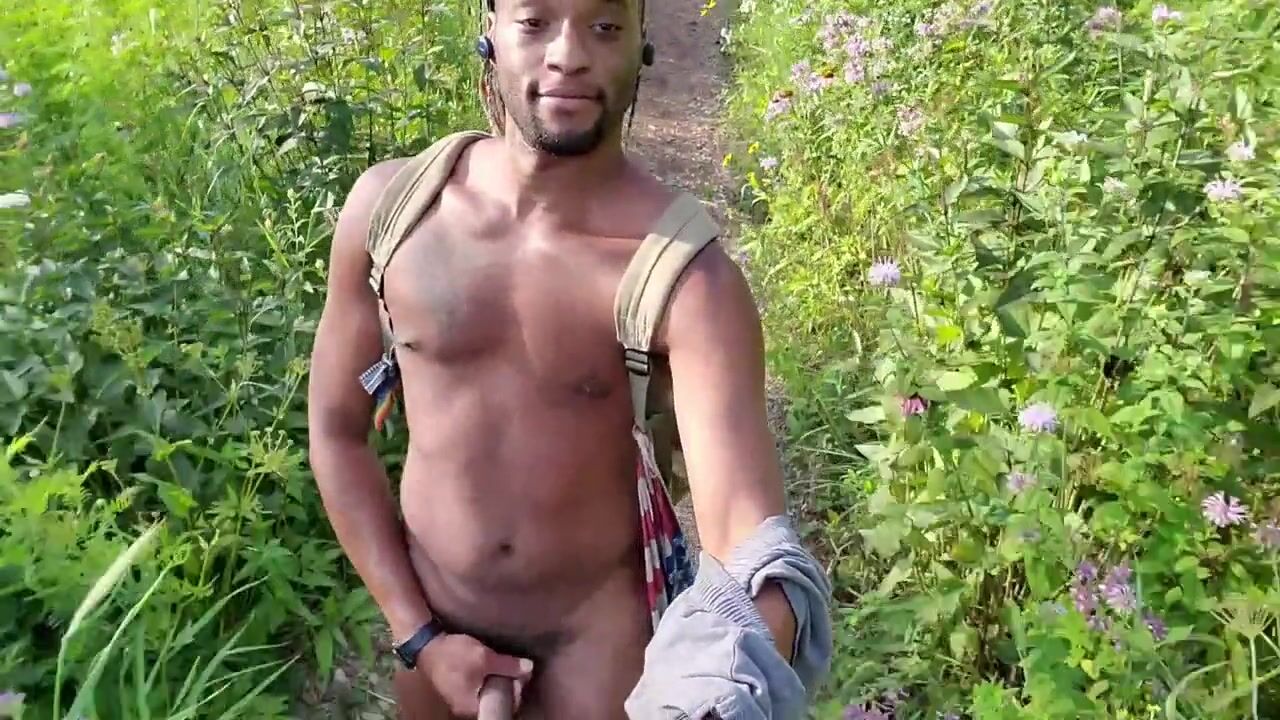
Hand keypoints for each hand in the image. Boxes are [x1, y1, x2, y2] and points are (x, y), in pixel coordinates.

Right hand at [419, 633, 533, 716]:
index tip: (521, 672)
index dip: (516, 688)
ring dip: (496, 679)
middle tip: (514, 665)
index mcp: (472, 706)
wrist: (425, 644)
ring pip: (487, 692)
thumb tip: (530, 668)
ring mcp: (459, 699)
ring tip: (503, 663)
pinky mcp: (456, 689)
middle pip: (496, 699)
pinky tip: (489, 665)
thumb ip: (508, 665)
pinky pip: (477, 687)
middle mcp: (466, 708)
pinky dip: (485, 677)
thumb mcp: (484, 658)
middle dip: (507, 683)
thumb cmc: (453, 654)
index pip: (504, 705)